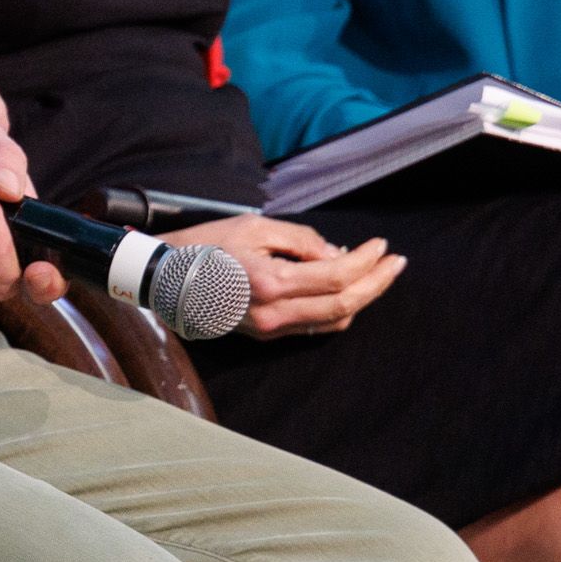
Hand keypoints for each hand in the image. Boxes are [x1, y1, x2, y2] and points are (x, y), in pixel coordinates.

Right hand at [173, 214, 406, 336]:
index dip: (366, 261)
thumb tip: (338, 254)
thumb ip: (301, 240)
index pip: (336, 276)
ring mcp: (270, 329)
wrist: (164, 278)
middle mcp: (274, 313)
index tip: (382, 245)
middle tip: (396, 262)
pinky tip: (348, 290)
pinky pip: (314, 328)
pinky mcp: (266, 335)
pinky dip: (338, 309)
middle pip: (344, 305)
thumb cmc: (206, 245)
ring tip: (378, 273)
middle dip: (377, 283)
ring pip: (333, 322)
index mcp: (271, 283)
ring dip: (362, 298)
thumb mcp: (254, 227)